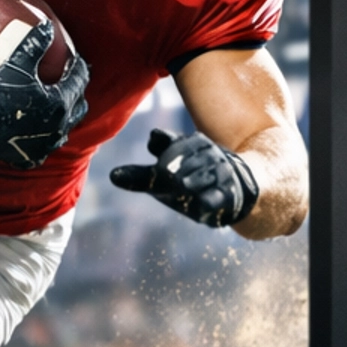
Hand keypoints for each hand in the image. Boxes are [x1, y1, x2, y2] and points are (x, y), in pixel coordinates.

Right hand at [0, 19, 88, 168]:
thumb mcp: (17, 61)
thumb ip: (35, 42)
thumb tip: (47, 25)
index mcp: (60, 103)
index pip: (80, 80)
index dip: (78, 67)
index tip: (74, 60)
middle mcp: (58, 127)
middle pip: (78, 107)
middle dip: (76, 93)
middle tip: (68, 82)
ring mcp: (44, 145)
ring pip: (64, 131)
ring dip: (63, 117)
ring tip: (55, 106)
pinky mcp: (28, 157)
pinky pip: (43, 148)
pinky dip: (44, 139)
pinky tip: (38, 132)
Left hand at [108, 128, 258, 227]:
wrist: (234, 188)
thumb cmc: (189, 180)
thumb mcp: (163, 178)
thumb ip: (140, 176)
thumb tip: (112, 176)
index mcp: (183, 146)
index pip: (167, 141)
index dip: (162, 141)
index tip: (155, 140)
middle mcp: (201, 154)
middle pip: (184, 159)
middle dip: (176, 168)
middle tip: (172, 176)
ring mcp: (216, 172)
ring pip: (201, 175)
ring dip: (193, 181)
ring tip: (185, 186)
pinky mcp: (227, 192)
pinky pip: (216, 196)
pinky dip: (210, 200)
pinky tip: (203, 206)